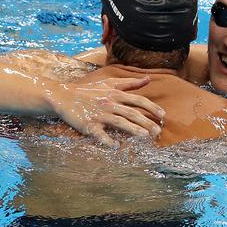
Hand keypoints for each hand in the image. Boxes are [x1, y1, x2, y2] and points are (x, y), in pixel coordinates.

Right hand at [48, 77, 164, 147]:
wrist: (63, 96)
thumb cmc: (89, 90)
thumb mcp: (109, 82)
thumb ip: (130, 82)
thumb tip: (148, 79)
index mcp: (115, 93)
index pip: (138, 100)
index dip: (151, 107)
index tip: (163, 115)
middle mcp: (109, 103)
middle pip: (132, 113)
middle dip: (147, 122)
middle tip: (158, 131)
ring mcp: (99, 114)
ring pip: (119, 122)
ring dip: (133, 130)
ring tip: (145, 136)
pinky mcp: (89, 125)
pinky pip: (100, 134)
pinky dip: (107, 140)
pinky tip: (116, 147)